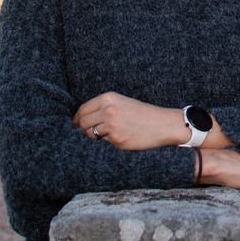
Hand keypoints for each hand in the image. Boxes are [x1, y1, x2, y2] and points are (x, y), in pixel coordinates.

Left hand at [73, 92, 187, 149]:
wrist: (162, 124)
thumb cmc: (143, 113)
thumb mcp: (122, 102)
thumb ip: (104, 107)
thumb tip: (83, 118)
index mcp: (108, 98)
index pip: (83, 109)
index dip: (77, 118)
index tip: (77, 124)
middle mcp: (108, 110)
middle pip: (82, 122)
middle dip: (83, 129)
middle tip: (89, 132)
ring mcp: (112, 125)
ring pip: (90, 133)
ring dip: (95, 136)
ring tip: (108, 134)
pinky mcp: (117, 139)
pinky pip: (104, 142)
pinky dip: (109, 141)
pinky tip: (120, 137)